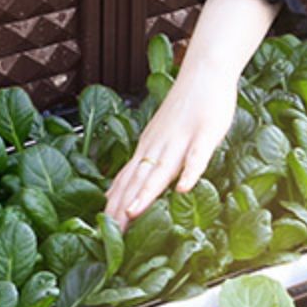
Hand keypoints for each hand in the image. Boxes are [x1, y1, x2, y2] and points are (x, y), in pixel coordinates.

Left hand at [105, 65, 239, 221]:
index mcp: (147, 148)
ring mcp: (180, 140)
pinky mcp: (204, 134)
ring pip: (161, 170)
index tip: (103, 231)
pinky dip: (189, 172)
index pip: (125, 181)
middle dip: (123, 207)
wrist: (204, 72)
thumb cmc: (186, 107)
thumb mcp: (159, 136)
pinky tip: (183, 189)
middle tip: (111, 233)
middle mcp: (158, 146)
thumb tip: (122, 188)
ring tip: (133, 213)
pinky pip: (197, 156)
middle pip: (137, 180)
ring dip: (146, 192)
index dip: (114, 206)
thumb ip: (146, 162)